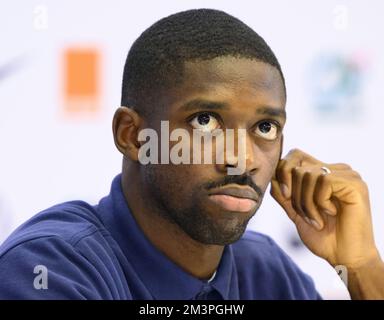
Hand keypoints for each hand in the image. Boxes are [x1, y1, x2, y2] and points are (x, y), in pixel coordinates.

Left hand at [270, 148, 380, 268]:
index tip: (285, 195)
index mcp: (321, 174)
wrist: (344, 257)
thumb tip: (271, 175)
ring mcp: (346, 175)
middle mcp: (334, 170)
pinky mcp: (354, 183)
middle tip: (306, 216)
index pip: (295, 156)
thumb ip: (283, 193)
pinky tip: (331, 213)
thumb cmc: (322, 237)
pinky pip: (324, 181)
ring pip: (308, 174)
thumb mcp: (296, 212)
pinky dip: (320, 202)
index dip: (283, 172)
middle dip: (294, 195)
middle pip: (297, 167)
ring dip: (307, 203)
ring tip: (318, 220)